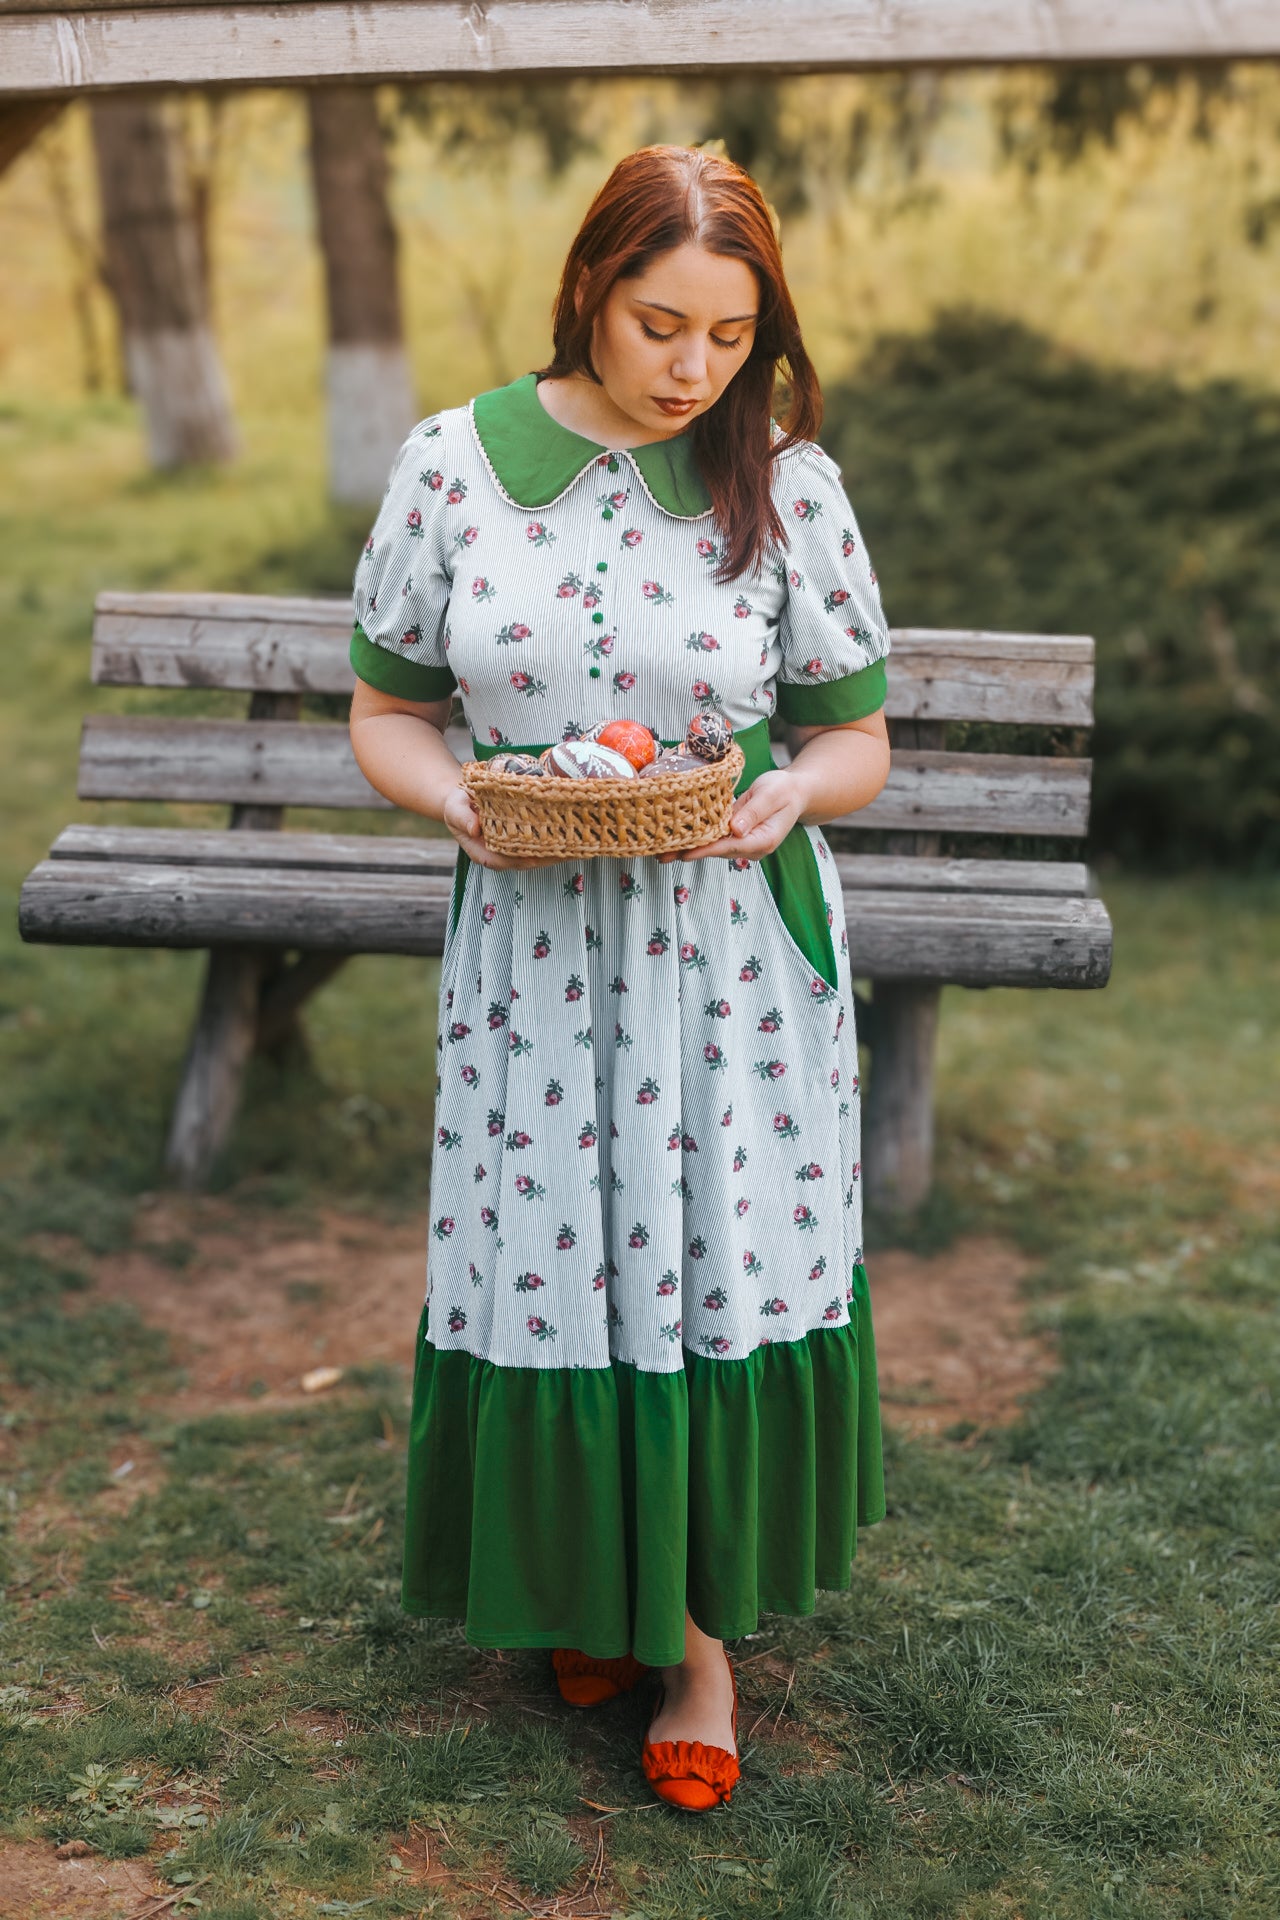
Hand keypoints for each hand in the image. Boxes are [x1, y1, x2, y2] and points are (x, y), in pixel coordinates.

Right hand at [441, 782, 572, 869]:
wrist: (462, 802)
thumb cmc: (458, 805)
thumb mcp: (454, 808)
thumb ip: (462, 818)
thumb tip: (474, 827)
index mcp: (485, 853)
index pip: (510, 860)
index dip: (530, 858)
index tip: (549, 850)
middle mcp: (502, 857)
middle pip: (531, 861)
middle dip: (553, 856)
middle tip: (575, 845)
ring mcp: (513, 852)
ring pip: (540, 857)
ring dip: (560, 851)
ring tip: (581, 841)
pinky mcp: (522, 844)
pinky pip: (541, 847)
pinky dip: (557, 842)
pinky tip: (574, 835)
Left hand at [657, 769, 803, 864]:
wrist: (794, 791)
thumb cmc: (784, 790)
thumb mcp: (771, 794)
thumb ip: (753, 812)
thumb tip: (735, 829)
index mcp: (763, 840)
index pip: (730, 846)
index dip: (706, 850)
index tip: (685, 853)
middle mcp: (752, 846)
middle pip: (717, 851)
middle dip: (690, 852)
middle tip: (661, 854)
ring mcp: (743, 843)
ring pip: (712, 847)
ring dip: (688, 847)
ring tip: (662, 849)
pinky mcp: (736, 836)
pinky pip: (714, 838)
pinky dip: (696, 838)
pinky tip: (677, 838)